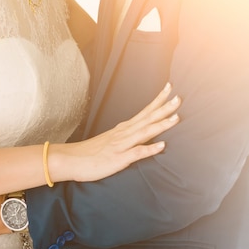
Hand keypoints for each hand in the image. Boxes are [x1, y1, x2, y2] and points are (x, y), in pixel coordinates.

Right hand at [50, 83, 179, 182]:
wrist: (69, 160)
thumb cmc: (89, 153)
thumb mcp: (110, 141)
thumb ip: (124, 136)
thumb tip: (137, 133)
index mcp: (123, 129)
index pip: (144, 112)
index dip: (158, 101)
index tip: (170, 88)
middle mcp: (124, 134)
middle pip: (147, 118)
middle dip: (164, 108)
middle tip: (179, 98)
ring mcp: (121, 145)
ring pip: (144, 132)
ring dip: (161, 125)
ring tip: (176, 117)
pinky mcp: (118, 159)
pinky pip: (136, 153)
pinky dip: (149, 149)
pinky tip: (162, 146)